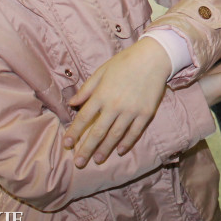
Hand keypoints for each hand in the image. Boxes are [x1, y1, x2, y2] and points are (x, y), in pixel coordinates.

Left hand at [63, 38, 171, 167]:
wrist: (153, 57)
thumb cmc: (125, 61)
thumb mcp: (102, 71)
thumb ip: (87, 89)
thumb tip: (72, 104)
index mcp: (102, 94)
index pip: (84, 118)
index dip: (74, 132)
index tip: (67, 144)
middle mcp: (115, 105)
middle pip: (98, 132)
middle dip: (87, 149)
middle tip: (79, 163)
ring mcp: (131, 111)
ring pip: (115, 135)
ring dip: (105, 149)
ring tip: (97, 160)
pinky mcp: (146, 113)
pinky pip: (134, 132)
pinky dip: (127, 143)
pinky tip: (120, 151)